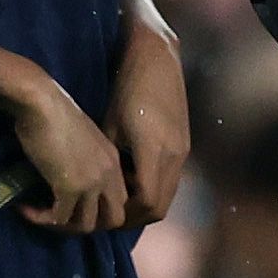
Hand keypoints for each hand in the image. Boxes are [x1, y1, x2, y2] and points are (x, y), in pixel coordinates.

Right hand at [12, 70, 126, 232]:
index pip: (121, 200)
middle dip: (88, 224)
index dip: (100, 210)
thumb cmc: (54, 114)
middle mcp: (109, 173)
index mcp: (113, 161)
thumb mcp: (80, 142)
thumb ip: (84, 163)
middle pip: (114, 219)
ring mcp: (92, 182)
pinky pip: (58, 219)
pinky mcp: (70, 188)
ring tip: (41, 216)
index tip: (75, 208)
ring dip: (62, 226)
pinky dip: (40, 219)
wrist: (41, 103)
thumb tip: (68, 185)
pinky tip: (25, 209)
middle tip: (62, 218)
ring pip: (87, 225)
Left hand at [109, 20, 190, 225]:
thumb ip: (108, 160)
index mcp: (154, 151)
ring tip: (120, 197)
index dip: (124, 214)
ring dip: (145, 202)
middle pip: (159, 207)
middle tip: (110, 216)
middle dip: (135, 217)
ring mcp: (182, 150)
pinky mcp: (184, 144)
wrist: (157, 59)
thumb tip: (93, 188)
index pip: (144, 202)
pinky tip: (132, 174)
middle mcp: (174, 155)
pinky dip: (153, 186)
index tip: (103, 213)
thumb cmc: (126, 89)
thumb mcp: (109, 126)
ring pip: (167, 194)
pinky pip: (171, 179)